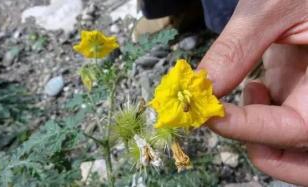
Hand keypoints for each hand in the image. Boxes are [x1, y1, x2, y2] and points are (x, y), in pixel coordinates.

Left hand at [197, 1, 307, 184]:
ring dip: (259, 137)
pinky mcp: (299, 89)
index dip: (250, 128)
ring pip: (289, 146)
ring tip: (251, 92)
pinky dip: (258, 117)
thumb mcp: (275, 6)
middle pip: (302, 160)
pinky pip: (280, 122)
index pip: (298, 128)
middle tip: (231, 120)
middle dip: (263, 150)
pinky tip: (255, 86)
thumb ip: (238, 49)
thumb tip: (203, 87)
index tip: (210, 114)